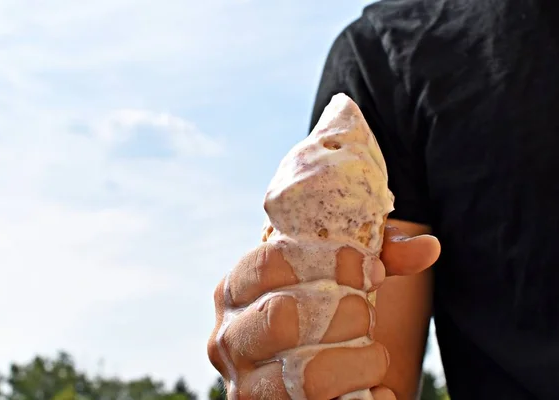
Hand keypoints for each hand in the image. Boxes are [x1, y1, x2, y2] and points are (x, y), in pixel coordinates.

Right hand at [207, 226, 439, 399]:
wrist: (303, 373)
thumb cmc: (318, 312)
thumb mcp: (336, 277)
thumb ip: (376, 255)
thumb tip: (428, 248)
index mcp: (235, 290)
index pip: (272, 262)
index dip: (330, 262)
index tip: (369, 270)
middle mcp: (228, 339)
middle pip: (285, 316)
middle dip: (346, 313)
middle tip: (366, 314)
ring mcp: (247, 387)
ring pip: (310, 376)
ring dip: (362, 362)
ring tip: (374, 356)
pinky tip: (374, 391)